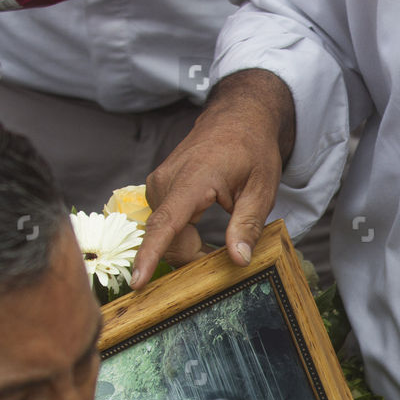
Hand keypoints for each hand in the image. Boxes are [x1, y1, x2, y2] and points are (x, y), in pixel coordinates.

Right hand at [132, 69, 295, 286]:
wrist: (238, 118)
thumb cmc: (253, 150)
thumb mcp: (261, 190)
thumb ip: (247, 226)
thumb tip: (238, 260)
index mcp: (192, 180)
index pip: (165, 224)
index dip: (150, 255)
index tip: (138, 281)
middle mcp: (166, 181)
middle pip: (167, 239)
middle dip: (192, 257)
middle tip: (225, 259)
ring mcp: (158, 183)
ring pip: (164, 234)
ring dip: (187, 247)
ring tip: (216, 243)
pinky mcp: (158, 187)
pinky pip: (163, 224)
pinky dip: (181, 236)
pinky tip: (201, 235)